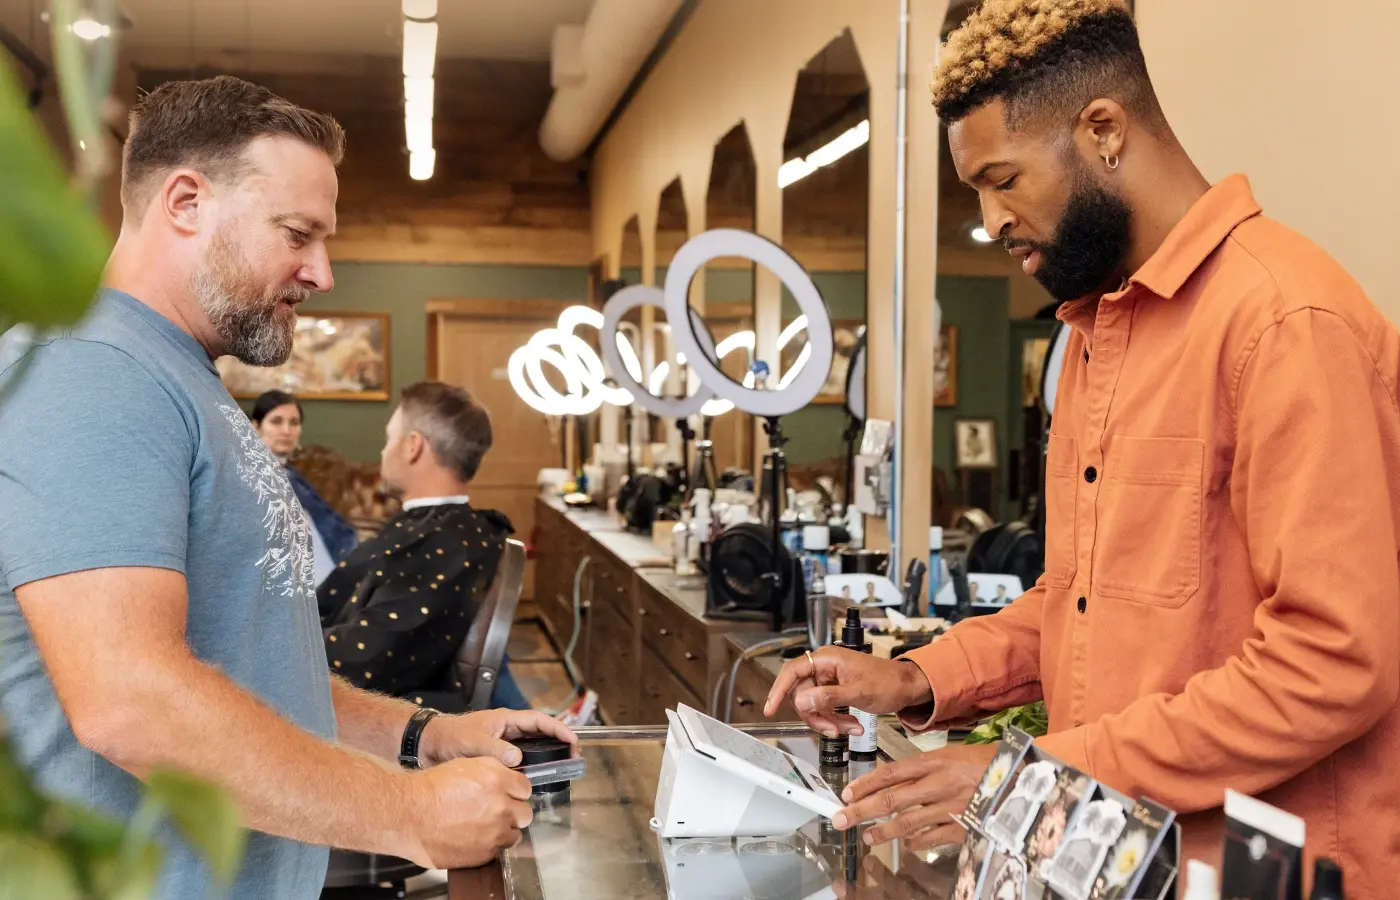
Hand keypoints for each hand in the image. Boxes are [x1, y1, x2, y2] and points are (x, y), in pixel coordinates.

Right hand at [404, 756, 533, 868]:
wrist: (407, 815)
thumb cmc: (430, 790)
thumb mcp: (466, 765)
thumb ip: (494, 771)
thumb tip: (509, 777)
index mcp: (497, 781)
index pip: (526, 788)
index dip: (515, 791)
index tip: (509, 794)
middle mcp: (500, 807)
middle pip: (525, 813)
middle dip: (514, 811)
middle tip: (497, 810)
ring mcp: (494, 832)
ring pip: (515, 834)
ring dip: (504, 830)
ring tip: (483, 826)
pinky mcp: (485, 853)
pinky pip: (498, 850)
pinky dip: (489, 845)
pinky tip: (473, 837)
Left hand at [422, 708, 578, 767]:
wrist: (428, 745)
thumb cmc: (449, 737)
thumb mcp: (472, 742)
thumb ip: (495, 749)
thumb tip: (517, 758)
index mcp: (505, 720)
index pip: (539, 721)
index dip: (558, 728)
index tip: (572, 739)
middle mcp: (507, 731)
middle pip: (540, 734)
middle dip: (558, 743)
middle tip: (572, 757)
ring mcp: (503, 744)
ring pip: (531, 749)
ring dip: (545, 757)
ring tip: (560, 769)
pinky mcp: (496, 758)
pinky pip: (519, 762)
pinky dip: (529, 768)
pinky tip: (534, 780)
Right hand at [763, 647, 932, 736]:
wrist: (907, 687)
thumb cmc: (889, 682)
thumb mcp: (859, 692)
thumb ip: (829, 697)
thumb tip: (802, 701)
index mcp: (827, 659)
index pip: (793, 671)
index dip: (779, 689)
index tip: (771, 708)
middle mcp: (824, 666)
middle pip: (802, 694)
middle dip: (816, 715)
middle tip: (832, 729)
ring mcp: (829, 679)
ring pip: (813, 705)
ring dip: (828, 721)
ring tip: (849, 728)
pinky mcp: (835, 690)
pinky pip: (824, 708)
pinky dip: (835, 720)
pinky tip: (851, 725)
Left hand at [830, 743, 998, 850]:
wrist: (1023, 777)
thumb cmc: (986, 764)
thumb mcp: (952, 755)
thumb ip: (923, 768)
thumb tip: (893, 781)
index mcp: (934, 761)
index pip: (890, 772)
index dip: (865, 784)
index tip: (847, 793)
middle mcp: (939, 783)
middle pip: (891, 798)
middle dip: (862, 809)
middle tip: (842, 818)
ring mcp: (950, 807)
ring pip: (907, 821)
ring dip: (883, 831)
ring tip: (868, 837)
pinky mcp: (962, 826)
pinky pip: (931, 837)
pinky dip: (915, 842)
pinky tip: (905, 844)